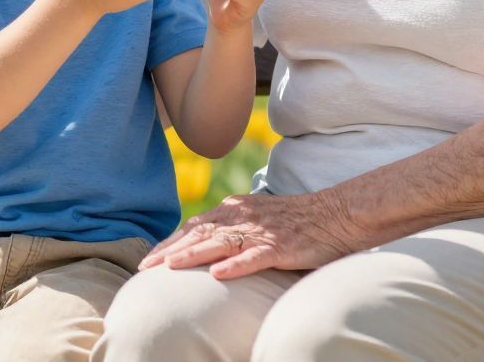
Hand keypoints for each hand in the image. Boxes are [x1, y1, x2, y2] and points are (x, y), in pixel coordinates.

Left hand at [139, 188, 363, 279]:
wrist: (338, 214)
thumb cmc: (299, 221)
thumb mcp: (259, 218)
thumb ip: (234, 226)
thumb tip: (207, 242)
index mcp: (237, 208)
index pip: (195, 226)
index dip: (170, 243)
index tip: (148, 259)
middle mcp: (244, 216)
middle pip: (199, 234)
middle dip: (170, 251)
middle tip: (145, 268)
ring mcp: (262, 232)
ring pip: (220, 243)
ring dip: (193, 255)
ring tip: (169, 269)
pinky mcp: (282, 246)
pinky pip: (255, 257)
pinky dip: (236, 265)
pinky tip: (218, 275)